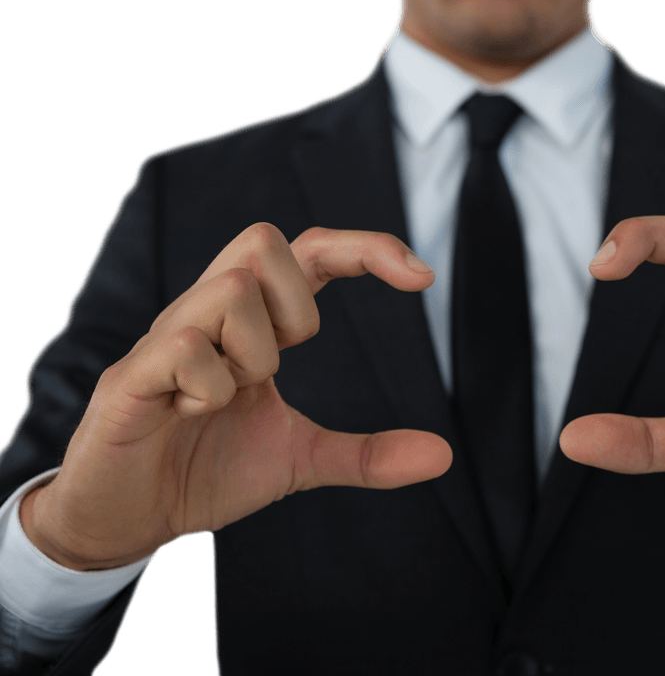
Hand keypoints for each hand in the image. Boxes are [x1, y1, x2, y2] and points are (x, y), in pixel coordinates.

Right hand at [21, 223, 451, 569]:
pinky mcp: (131, 376)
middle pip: (262, 241)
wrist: (128, 518)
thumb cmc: (205, 470)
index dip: (366, 249)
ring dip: (252, 355)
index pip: (309, 252)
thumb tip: (441, 456)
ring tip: (229, 401)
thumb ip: (367, 455)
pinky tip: (193, 417)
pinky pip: (183, 347)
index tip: (423, 278)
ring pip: (229, 291)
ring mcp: (166, 340)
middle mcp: (207, 315)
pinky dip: (209, 389)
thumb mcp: (300, 460)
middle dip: (295, 308)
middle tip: (278, 369)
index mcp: (250, 324)